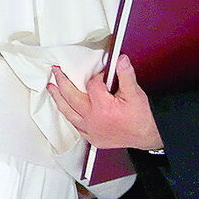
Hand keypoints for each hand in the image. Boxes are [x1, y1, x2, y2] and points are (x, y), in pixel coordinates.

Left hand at [47, 54, 162, 150]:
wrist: (147, 136)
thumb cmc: (141, 117)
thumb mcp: (135, 93)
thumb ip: (126, 75)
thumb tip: (120, 60)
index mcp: (103, 107)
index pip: (92, 84)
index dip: (97, 76)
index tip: (103, 74)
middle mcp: (93, 119)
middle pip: (71, 97)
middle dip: (62, 82)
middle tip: (56, 71)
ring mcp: (90, 130)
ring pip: (68, 113)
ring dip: (58, 99)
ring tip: (51, 88)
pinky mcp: (92, 138)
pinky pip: (75, 125)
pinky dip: (69, 115)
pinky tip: (66, 109)